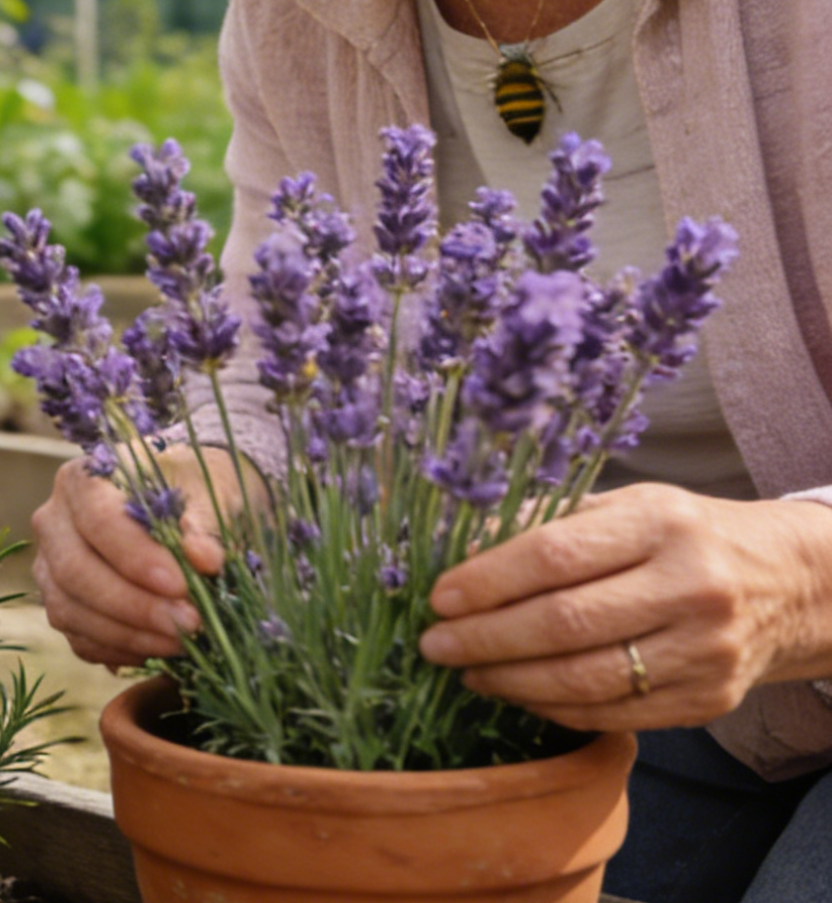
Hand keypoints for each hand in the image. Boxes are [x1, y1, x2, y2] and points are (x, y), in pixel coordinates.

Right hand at [31, 450, 245, 668]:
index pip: (96, 518)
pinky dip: (121, 651)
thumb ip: (204, 523)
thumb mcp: (208, 490)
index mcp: (81, 480)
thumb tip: (204, 558)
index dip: (133, 556)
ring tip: (183, 641)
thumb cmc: (192, 487)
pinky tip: (162, 649)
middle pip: (74, 570)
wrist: (185, 504)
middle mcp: (53, 521)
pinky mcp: (62, 605)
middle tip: (189, 623)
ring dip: (129, 635)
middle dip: (133, 605)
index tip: (180, 585)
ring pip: (71, 610)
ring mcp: (50, 566)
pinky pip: (80, 639)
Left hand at [419, 485, 831, 730]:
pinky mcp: (710, 699)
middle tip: (435, 644)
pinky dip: (554, 708)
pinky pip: (614, 714)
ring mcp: (705, 650)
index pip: (554, 555)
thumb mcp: (620, 507)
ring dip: (512, 681)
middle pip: (566, 623)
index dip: (487, 581)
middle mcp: (691, 587)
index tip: (438, 597)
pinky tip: (517, 692)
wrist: (785, 583)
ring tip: (467, 672)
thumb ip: (542, 524)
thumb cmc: (678, 536)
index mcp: (659, 524)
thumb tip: (453, 548)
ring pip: (587, 679)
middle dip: (486, 638)